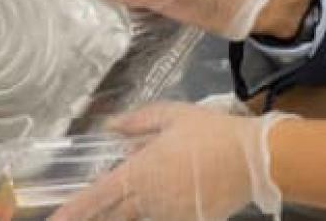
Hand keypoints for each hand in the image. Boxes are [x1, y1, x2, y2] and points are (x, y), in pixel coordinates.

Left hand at [54, 102, 291, 220]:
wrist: (254, 159)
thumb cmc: (211, 132)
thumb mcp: (173, 116)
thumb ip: (137, 123)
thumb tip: (109, 126)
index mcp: (139, 172)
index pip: (96, 197)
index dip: (70, 212)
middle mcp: (148, 200)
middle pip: (113, 215)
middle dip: (96, 217)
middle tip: (77, 215)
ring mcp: (169, 215)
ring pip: (141, 215)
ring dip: (137, 206)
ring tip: (168, 175)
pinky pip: (166, 217)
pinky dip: (163, 207)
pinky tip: (181, 188)